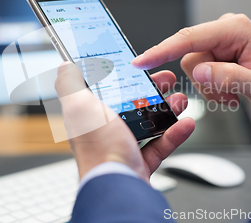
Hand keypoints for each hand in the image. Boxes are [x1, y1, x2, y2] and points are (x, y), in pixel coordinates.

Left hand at [55, 62, 194, 181]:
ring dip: (166, 110)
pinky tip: (185, 124)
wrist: (119, 186)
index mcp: (89, 114)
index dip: (122, 74)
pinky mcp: (139, 162)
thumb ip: (70, 85)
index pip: (105, 88)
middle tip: (166, 80)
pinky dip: (174, 134)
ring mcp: (122, 146)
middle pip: (131, 103)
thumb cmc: (98, 149)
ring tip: (179, 100)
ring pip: (148, 122)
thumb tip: (64, 66)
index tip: (139, 65)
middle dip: (152, 90)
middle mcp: (104, 130)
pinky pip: (160, 144)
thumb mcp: (80, 107)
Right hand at [132, 13, 250, 116]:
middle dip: (204, 82)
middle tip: (227, 96)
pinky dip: (212, 87)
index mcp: (235, 30)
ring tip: (232, 94)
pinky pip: (200, 71)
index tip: (142, 61)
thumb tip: (199, 71)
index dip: (163, 50)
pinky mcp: (219, 51)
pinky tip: (230, 91)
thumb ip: (230, 78)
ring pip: (193, 67)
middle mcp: (226, 30)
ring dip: (209, 87)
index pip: (190, 38)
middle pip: (190, 56)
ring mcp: (221, 41)